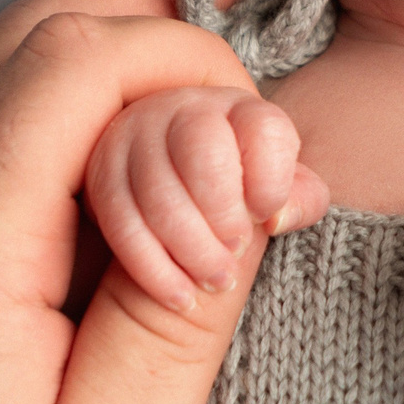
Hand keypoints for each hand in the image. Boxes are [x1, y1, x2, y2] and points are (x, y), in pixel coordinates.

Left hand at [0, 0, 275, 403]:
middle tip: (257, 111)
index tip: (267, 149)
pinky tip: (138, 219)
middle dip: (157, 39)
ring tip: (215, 161)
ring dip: (112, 88)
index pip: (68, 63)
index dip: (189, 64)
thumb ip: (177, 314)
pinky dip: (67, 145)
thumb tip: (241, 164)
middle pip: (22, 41)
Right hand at [87, 85, 329, 313]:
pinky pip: (122, 225)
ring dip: (191, 250)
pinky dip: (154, 270)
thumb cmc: (241, 185)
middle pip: (203, 154)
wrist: (175, 179)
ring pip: (159, 195)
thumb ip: (301, 199)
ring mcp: (135, 137)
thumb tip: (279, 218)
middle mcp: (183, 109)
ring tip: (216, 281)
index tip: (267, 214)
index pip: (263, 129)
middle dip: (224, 216)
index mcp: (237, 107)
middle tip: (236, 253)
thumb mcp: (280, 187)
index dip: (271, 180)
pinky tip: (181, 297)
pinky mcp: (102, 174)